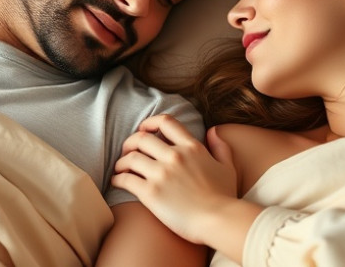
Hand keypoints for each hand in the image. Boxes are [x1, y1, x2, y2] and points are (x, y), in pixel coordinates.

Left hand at [112, 115, 237, 244]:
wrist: (218, 221)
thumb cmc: (224, 198)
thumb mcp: (227, 167)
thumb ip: (220, 146)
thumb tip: (213, 131)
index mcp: (191, 147)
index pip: (166, 122)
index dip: (150, 122)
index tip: (143, 129)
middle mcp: (175, 156)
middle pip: (142, 139)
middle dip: (130, 143)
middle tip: (127, 151)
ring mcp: (161, 174)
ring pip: (131, 158)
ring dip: (122, 162)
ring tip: (120, 168)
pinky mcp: (151, 193)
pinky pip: (126, 179)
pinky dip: (118, 179)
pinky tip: (117, 182)